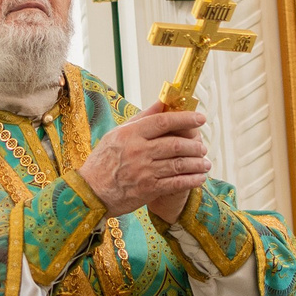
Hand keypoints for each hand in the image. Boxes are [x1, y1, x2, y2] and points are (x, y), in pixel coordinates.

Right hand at [80, 102, 210, 218]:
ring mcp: (144, 171)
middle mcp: (138, 151)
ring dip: (197, 163)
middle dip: (195, 145)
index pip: (163, 121)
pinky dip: (192, 180)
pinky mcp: (148, 189)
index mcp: (131, 134)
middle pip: (175, 144)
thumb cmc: (102, 161)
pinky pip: (176, 183)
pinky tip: (200, 178)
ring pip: (179, 164)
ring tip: (206, 163)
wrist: (90, 193)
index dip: (185, 119)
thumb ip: (141, 119)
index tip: (201, 118)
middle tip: (203, 146)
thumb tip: (162, 103)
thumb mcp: (116, 135)